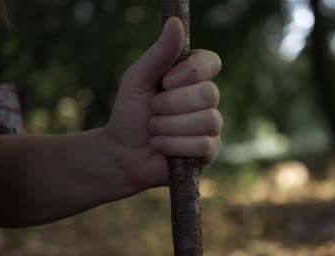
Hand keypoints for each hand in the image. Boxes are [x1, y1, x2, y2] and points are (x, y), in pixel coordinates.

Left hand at [104, 17, 221, 191]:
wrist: (122, 153)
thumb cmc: (130, 113)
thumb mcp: (138, 79)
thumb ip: (158, 53)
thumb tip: (175, 22)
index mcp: (192, 77)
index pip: (212, 63)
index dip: (190, 73)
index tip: (165, 81)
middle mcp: (206, 99)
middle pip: (210, 93)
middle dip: (172, 104)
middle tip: (153, 110)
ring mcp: (211, 126)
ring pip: (208, 120)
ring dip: (170, 126)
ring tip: (154, 130)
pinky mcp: (210, 150)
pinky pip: (203, 144)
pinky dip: (173, 145)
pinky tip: (160, 146)